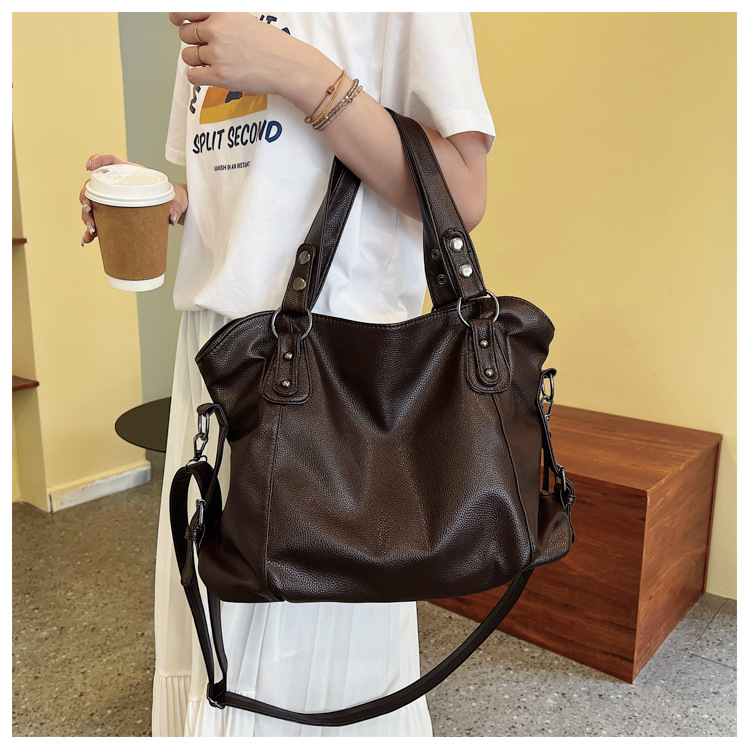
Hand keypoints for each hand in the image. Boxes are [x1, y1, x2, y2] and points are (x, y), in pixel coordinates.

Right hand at [79, 153, 187, 245]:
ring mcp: (114, 201)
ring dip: (87, 217)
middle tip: (88, 210)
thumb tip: (172, 217)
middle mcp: (118, 186)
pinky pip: (100, 223)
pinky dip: (92, 232)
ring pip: (93, 206)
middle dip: (86, 198)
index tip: (89, 166)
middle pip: (94, 187)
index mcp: (130, 173)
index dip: (97, 160)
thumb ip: (175, 205)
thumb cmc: (173, 198)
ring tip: (92, 230)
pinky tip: (88, 239)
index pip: (110, 161)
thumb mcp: (176, 198)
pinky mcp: (116, 216)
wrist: (175, 211)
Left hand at [169, 12, 336, 112]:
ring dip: (197, 61)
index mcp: (221, 12)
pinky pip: (192, 76)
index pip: (184, 10)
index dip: (178, 17)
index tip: (179, 21)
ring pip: (188, 56)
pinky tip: (212, 75)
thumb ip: (218, 19)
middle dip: (195, 42)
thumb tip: (191, 24)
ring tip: (216, 62)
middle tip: (212, 49)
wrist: (287, 65)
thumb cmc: (269, 44)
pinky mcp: (220, 75)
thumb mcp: (242, 18)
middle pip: (185, 35)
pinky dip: (198, 77)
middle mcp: (217, 29)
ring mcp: (218, 53)